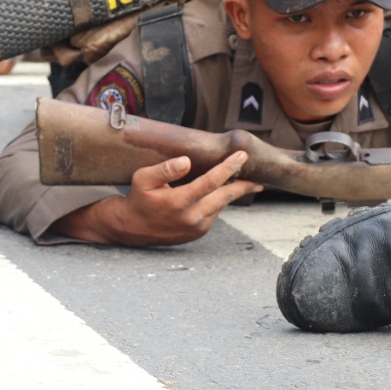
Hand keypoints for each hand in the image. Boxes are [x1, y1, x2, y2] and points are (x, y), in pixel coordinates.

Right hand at [53, 151, 263, 246]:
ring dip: (230, 193)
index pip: (211, 182)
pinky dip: (217, 202)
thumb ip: (165, 169)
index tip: (242, 156)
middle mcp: (192, 217)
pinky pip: (213, 213)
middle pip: (225, 197)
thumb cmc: (138, 198)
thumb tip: (186, 161)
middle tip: (259, 177)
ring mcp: (197, 227)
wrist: (132, 228)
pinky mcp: (198, 232)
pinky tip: (217, 193)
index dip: (228, 167)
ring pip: (220, 205)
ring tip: (241, 181)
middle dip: (243, 185)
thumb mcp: (143, 178)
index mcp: (180, 202)